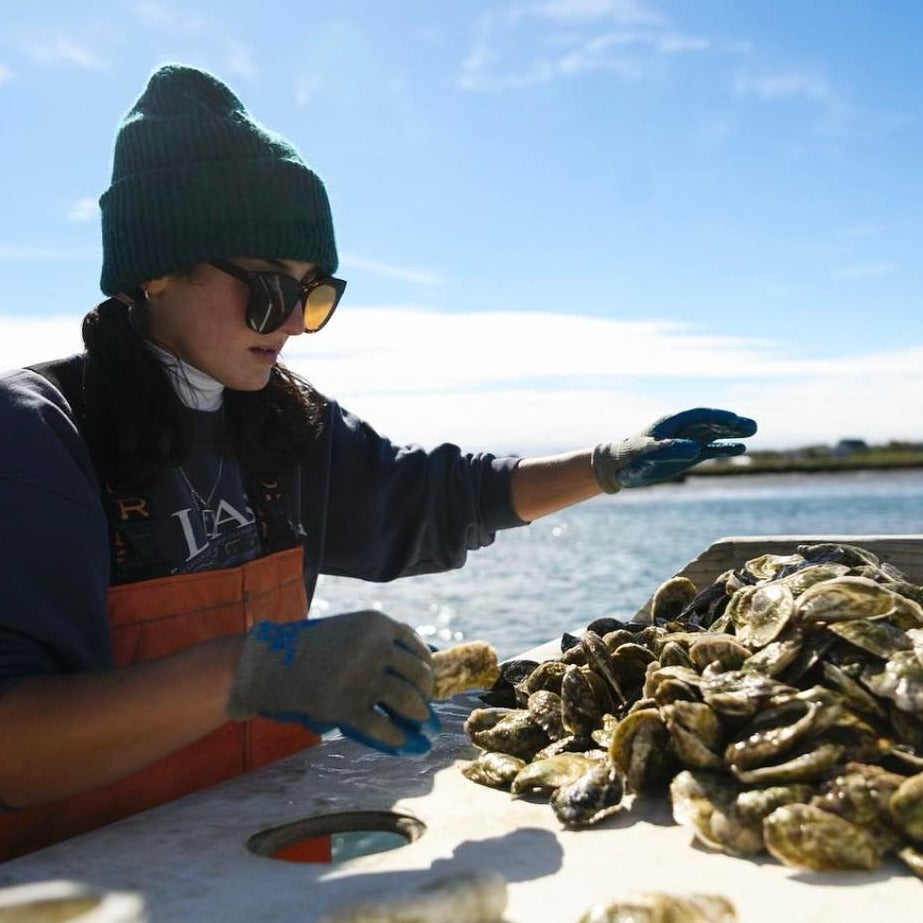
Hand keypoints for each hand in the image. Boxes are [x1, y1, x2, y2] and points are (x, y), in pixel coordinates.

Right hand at [227, 611, 439, 754]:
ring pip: (407, 700)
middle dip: (425, 693)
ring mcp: (361, 676)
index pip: (417, 647)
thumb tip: (417, 675)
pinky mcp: (345, 705)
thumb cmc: (312, 648)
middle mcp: (374, 647)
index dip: (426, 667)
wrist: (269, 663)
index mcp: (377, 624)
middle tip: (423, 705)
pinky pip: (382, 727)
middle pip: (418, 674)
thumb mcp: (350, 631)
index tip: (425, 682)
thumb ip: (380, 643)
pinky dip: (396, 737)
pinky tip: (402, 741)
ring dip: (418, 715)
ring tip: (419, 724)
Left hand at [592, 408, 756, 491]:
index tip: (735, 420)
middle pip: (711, 422)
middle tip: (752, 426)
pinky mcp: (687, 455)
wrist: (620, 468)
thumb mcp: (647, 454)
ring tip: (753, 431)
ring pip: (713, 434)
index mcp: (671, 423)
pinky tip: (740, 448)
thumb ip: (668, 450)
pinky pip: (710, 449)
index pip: (700, 416)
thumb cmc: (630, 458)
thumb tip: (695, 448)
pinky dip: (724, 448)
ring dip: (732, 433)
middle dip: (731, 423)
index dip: (718, 417)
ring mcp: (685, 441)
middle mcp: (681, 429)